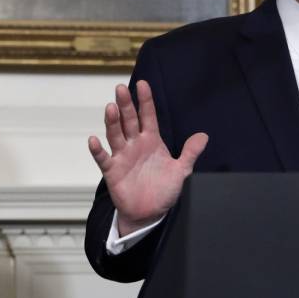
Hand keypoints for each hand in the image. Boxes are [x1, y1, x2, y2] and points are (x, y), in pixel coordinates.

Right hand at [87, 80, 207, 235]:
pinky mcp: (112, 171)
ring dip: (112, 122)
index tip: (143, 84)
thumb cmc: (163, 190)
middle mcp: (135, 144)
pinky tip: (94, 140)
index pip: (148, 116)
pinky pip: (104, 158)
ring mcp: (122, 156)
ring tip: (111, 108)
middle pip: (129, 120)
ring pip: (115, 134)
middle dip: (126, 105)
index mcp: (151, 140)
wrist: (149, 213)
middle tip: (121, 89)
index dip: (145, 101)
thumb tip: (204, 136)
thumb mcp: (181, 171)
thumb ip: (190, 153)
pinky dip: (98, 150)